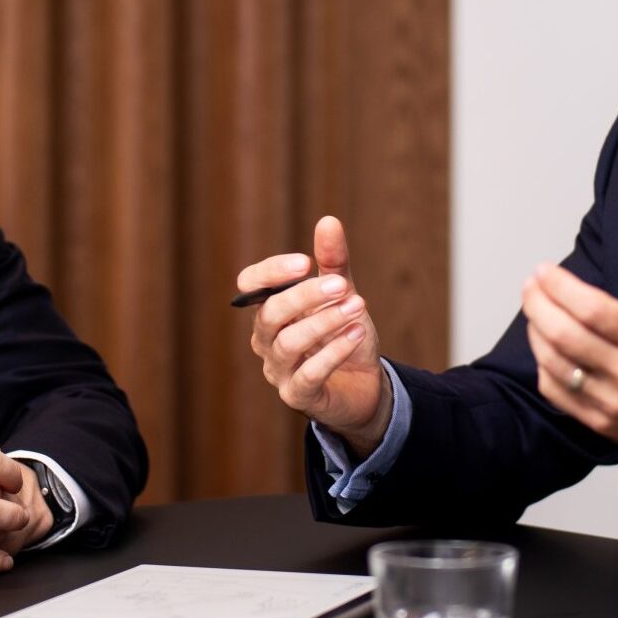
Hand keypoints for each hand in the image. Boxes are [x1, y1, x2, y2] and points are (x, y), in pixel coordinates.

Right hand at [239, 215, 391, 457]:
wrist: (365, 386)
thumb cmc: (344, 337)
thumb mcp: (343, 295)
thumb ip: (334, 263)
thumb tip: (328, 221)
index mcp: (271, 311)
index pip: (251, 286)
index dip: (271, 272)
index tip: (304, 261)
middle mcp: (267, 341)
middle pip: (270, 314)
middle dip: (304, 296)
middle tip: (340, 284)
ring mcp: (280, 371)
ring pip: (287, 344)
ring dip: (323, 323)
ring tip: (356, 307)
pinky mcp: (299, 397)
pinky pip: (308, 375)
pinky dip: (333, 353)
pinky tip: (357, 334)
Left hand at [520, 223, 617, 468]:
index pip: (592, 309)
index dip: (560, 286)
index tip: (544, 270)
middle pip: (565, 335)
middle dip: (538, 304)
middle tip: (531, 285)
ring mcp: (613, 402)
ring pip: (556, 365)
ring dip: (536, 333)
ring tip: (535, 310)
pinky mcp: (604, 424)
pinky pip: (559, 395)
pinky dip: (544, 368)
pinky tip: (546, 349)